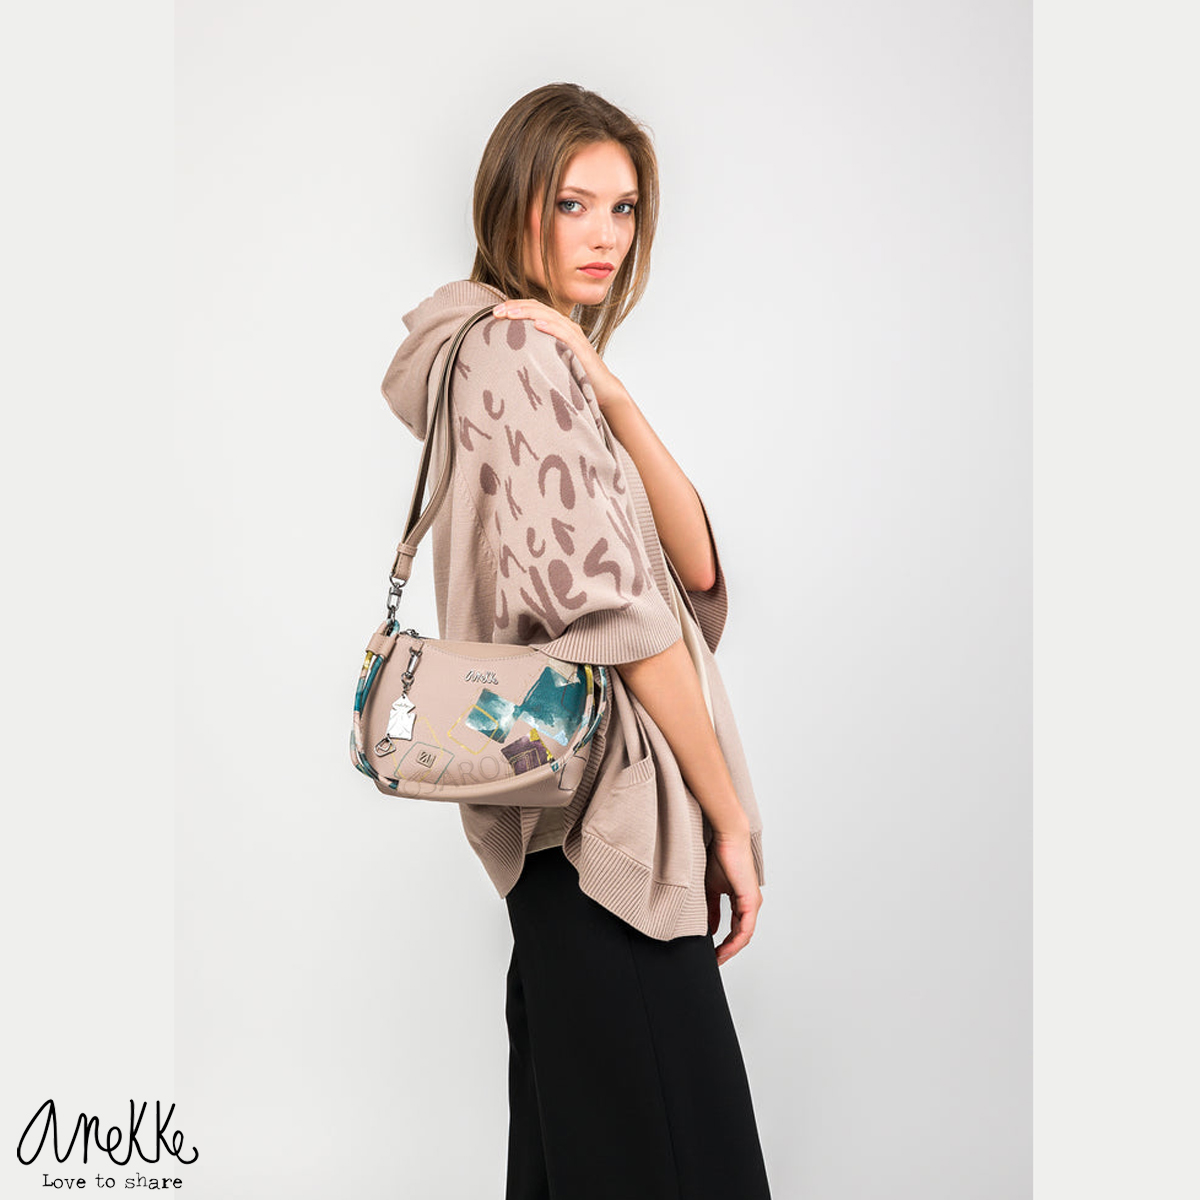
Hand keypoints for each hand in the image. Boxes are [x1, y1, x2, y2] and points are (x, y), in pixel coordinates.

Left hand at [491, 299, 629, 413]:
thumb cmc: (575, 375)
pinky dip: (551, 327)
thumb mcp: (551, 359)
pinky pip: (564, 334)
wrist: (603, 389)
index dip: (514, 306)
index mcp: (557, 327)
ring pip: (549, 316)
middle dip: (515, 307)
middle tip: (496, 312)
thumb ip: (536, 351)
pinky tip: (537, 325)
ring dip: (528, 313)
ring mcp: (574, 335)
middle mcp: (566, 326)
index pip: (534, 309)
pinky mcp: (581, 348)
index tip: (494, 312)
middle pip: (538, 308)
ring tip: (510, 313)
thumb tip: (511, 353)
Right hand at [705, 827, 762, 966]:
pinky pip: (746, 929)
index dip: (725, 944)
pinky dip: (736, 941)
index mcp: (742, 900)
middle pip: (741, 936)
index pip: (736, 929)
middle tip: (715, 961)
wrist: (727, 838)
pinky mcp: (751, 901)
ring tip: (718, 958)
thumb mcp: (711, 888)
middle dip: (728, 951)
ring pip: (744, 935)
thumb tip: (711, 928)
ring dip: (731, 950)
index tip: (713, 953)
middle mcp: (750, 904)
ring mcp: (752, 903)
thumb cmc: (720, 856)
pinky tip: (725, 948)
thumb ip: (711, 909)